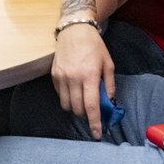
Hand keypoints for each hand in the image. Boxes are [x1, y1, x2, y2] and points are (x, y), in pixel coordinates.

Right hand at [51, 23, 114, 138]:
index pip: (91, 106)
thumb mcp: (108, 64)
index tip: (97, 134)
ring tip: (82, 99)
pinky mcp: (54, 75)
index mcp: (89, 76)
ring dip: (75, 107)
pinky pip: (60, 95)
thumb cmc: (94, 46)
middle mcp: (73, 78)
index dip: (94, 122)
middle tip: (92, 109)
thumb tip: (109, 102)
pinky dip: (67, 98)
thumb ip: (109, 85)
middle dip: (86, 114)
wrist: (74, 30)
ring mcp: (61, 77)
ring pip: (66, 105)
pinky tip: (74, 89)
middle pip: (78, 108)